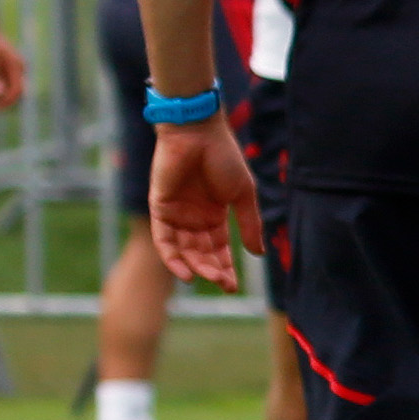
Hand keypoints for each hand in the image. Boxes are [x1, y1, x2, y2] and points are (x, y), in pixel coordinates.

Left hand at [149, 125, 259, 286]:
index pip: (218, 249)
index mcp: (214, 215)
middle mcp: (194, 218)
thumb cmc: (223, 157)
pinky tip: (186, 273)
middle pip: (201, 253)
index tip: (233, 287)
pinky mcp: (160, 208)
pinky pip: (164, 240)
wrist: (197, 132)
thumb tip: (258, 254)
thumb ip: (248, 224)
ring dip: (196, 267)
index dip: (226, 268)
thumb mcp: (242, 194)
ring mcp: (176, 214)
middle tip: (224, 285)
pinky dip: (173, 258)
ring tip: (210, 278)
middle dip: (213, 271)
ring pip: (184, 250)